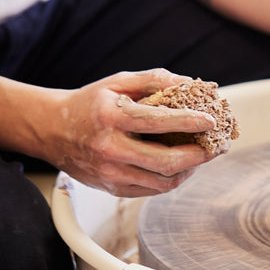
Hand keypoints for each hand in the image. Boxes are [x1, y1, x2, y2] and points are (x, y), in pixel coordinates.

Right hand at [42, 69, 221, 196]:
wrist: (51, 130)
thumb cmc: (90, 103)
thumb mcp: (118, 82)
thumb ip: (153, 79)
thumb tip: (190, 82)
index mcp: (112, 117)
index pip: (158, 122)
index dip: (189, 122)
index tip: (211, 120)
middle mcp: (110, 149)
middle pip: (166, 161)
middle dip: (199, 155)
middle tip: (218, 146)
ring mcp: (110, 173)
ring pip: (162, 181)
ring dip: (190, 170)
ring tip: (204, 156)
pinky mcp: (111, 188)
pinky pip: (152, 190)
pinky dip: (173, 179)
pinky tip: (183, 166)